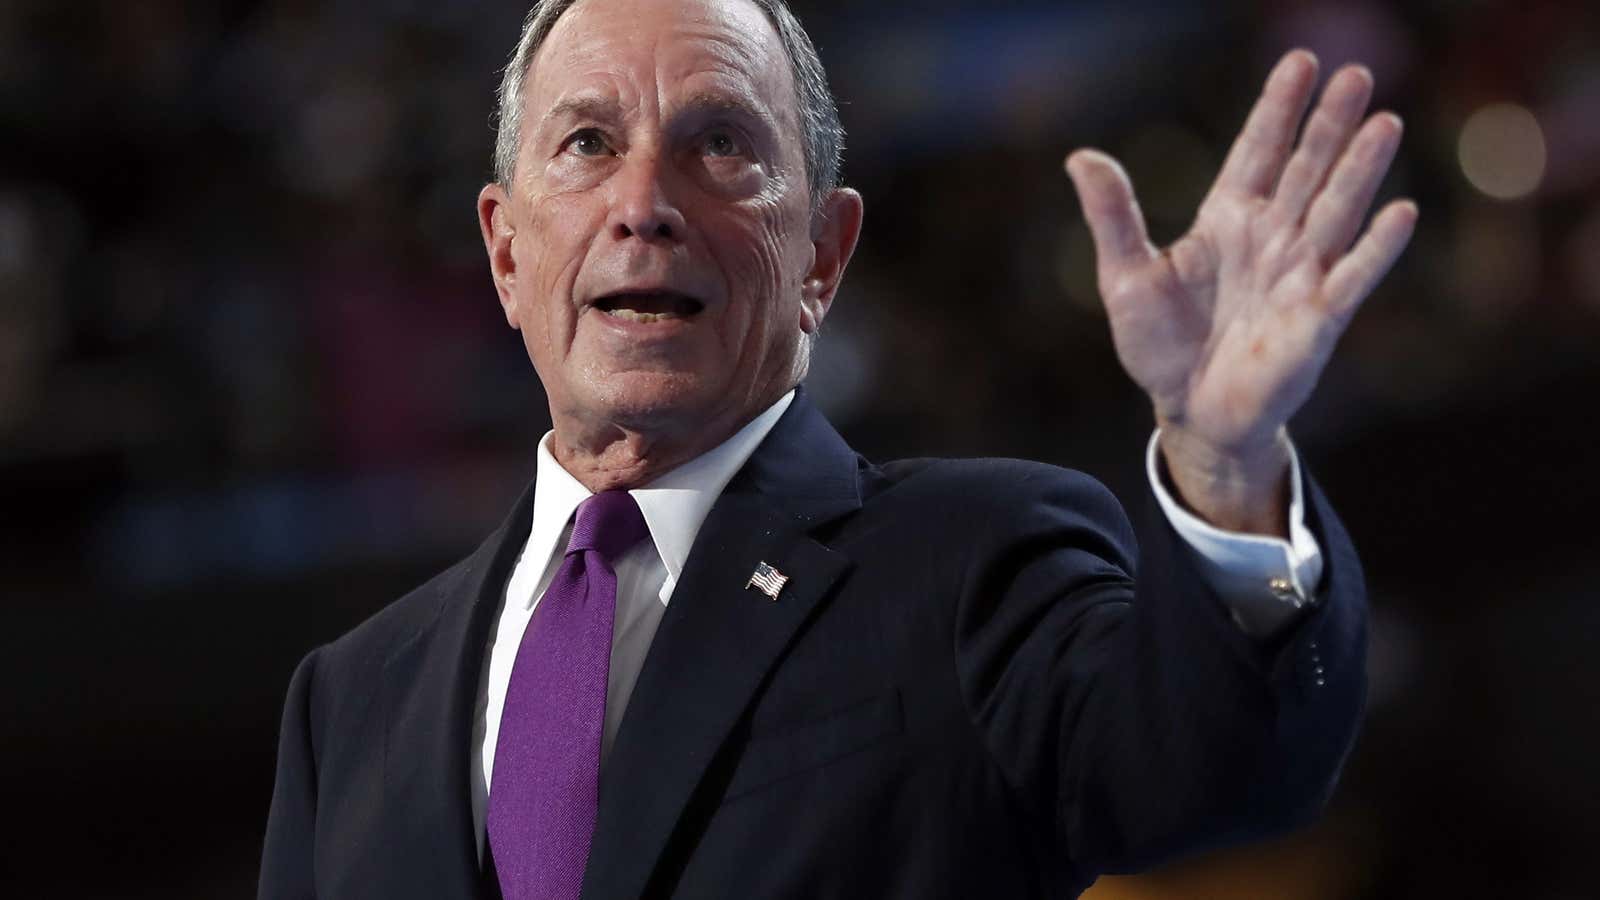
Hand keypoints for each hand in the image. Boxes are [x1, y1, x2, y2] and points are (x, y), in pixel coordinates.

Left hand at [1065, 50, 1415, 532]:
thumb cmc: (1160, 346)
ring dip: (1359, 169)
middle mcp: (1272, 237)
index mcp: (1228, 219)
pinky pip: (1353, 276)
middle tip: (1356, 73)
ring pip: (1336, 210)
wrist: (1189, 412)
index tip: (1301, 62)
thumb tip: (1080, 157)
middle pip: (1306, 168)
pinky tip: (1400, 212)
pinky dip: (1376, 247)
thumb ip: (1113, 216)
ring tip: (1383, 123)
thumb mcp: (1125, 277)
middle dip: (1329, 123)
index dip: (1279, 108)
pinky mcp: (1319, 317)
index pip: (1258, 151)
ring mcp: (1299, 273)